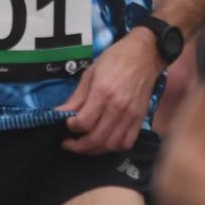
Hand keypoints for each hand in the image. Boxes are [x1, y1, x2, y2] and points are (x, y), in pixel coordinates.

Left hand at [56, 31, 160, 153]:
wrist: (145, 54)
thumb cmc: (115, 59)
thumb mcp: (90, 73)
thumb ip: (76, 97)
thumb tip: (60, 113)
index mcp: (103, 93)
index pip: (84, 122)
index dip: (71, 127)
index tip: (66, 124)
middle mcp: (118, 107)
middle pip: (96, 139)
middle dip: (78, 146)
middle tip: (68, 143)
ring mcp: (131, 115)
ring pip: (111, 145)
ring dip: (94, 150)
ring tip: (84, 145)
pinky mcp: (140, 119)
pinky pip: (127, 142)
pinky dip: (113, 148)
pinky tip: (104, 142)